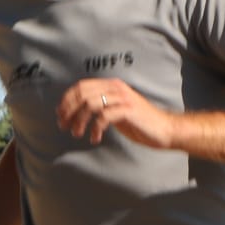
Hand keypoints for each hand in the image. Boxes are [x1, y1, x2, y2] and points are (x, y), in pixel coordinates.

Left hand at [57, 79, 175, 148]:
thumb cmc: (138, 122)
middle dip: (69, 111)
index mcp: (111, 85)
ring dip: (79, 121)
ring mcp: (122, 98)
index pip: (81, 86)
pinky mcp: (128, 110)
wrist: (164, 129)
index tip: (60, 114)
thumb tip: (75, 112)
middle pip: (82, 94)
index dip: (67, 100)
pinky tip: (95, 138)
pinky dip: (95, 129)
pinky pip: (103, 117)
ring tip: (77, 134)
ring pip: (90, 104)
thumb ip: (100, 106)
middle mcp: (116, 88)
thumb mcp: (115, 110)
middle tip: (64, 126)